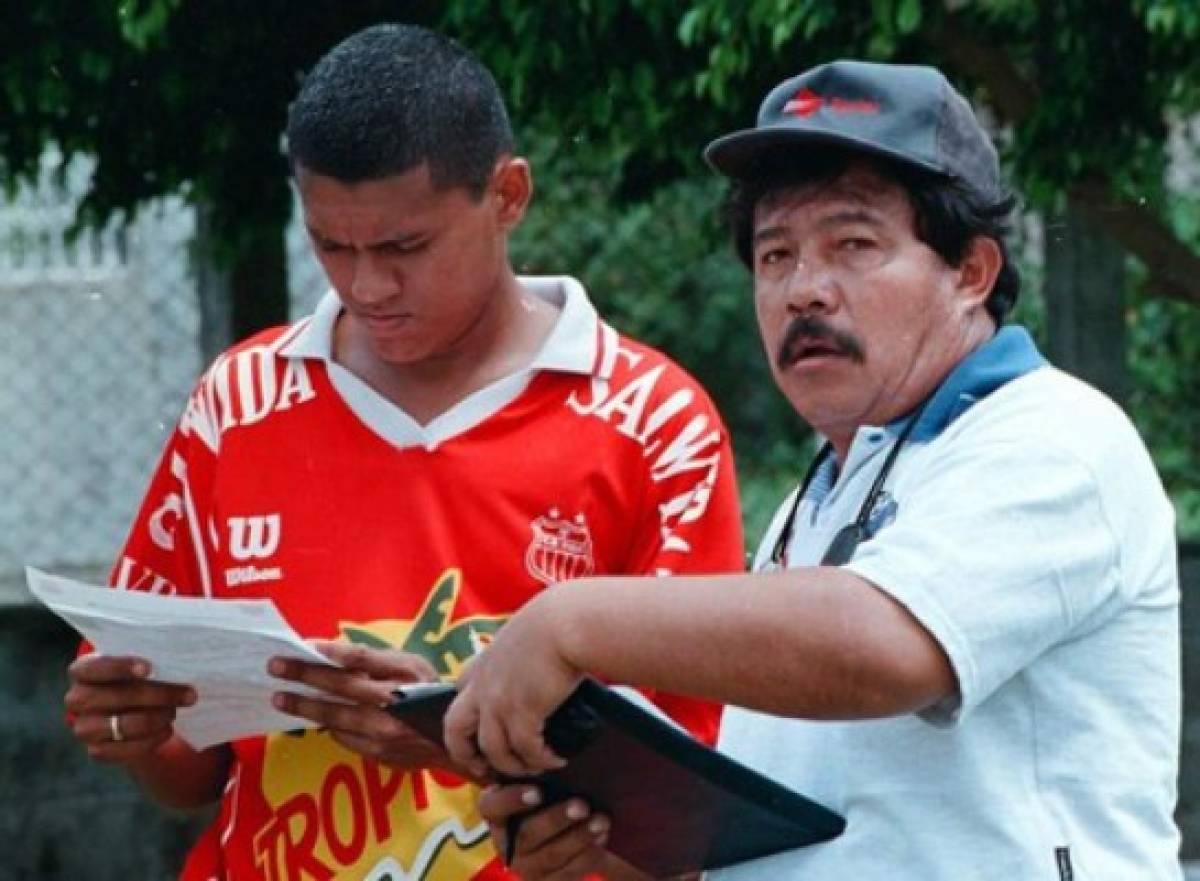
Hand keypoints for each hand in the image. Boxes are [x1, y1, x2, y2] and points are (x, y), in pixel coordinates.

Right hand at [65, 654, 195, 764]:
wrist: (129, 707)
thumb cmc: (137, 677)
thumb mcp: (139, 663)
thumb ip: (149, 661)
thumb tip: (178, 660)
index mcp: (82, 670)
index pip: (96, 667)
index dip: (121, 667)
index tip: (149, 669)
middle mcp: (77, 699)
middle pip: (117, 697)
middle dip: (157, 695)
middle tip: (189, 694)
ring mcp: (84, 727)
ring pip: (123, 725)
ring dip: (156, 718)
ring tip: (175, 711)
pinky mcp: (97, 750)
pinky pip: (126, 749)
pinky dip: (152, 739)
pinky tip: (167, 729)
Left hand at [269, 642, 461, 772]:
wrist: (452, 739)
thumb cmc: (431, 693)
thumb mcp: (413, 665)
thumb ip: (378, 660)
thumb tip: (336, 654)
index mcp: (405, 676)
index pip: (362, 659)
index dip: (332, 652)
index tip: (306, 644)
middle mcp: (395, 704)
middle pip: (342, 687)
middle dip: (305, 675)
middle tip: (275, 667)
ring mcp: (385, 732)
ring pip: (336, 717)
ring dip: (305, 707)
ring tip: (280, 698)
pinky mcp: (379, 753)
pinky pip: (344, 737)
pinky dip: (328, 726)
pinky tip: (311, 717)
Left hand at [444, 589, 581, 777]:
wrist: (567, 622)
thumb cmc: (556, 622)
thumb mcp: (524, 636)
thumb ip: (519, 658)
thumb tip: (535, 673)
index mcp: (482, 664)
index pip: (457, 694)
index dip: (465, 719)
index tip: (476, 734)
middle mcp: (482, 686)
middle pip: (455, 731)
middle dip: (465, 755)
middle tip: (485, 769)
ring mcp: (499, 702)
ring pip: (493, 751)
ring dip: (514, 766)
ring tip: (534, 768)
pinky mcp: (523, 713)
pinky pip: (526, 751)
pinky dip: (541, 760)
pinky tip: (555, 760)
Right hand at [479, 784, 610, 879]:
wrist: (567, 832)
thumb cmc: (551, 797)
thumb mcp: (541, 785)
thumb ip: (544, 777)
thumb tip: (565, 763)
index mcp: (496, 813)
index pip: (491, 806)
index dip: (512, 800)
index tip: (539, 791)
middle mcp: (505, 843)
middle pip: (526, 835)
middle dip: (557, 819)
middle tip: (582, 805)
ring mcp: (525, 867)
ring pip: (551, 856)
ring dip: (579, 838)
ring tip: (601, 821)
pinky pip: (568, 872)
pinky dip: (588, 854)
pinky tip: (602, 837)